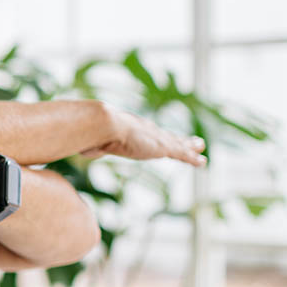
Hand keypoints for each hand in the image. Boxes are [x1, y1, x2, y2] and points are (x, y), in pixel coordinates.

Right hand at [83, 105, 207, 166]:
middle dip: (179, 138)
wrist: (102, 125)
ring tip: (201, 146)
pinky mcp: (162, 147)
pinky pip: (182, 153)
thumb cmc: (94, 132)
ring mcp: (155, 138)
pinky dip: (192, 158)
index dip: (157, 137)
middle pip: (166, 135)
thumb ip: (94, 146)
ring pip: (178, 143)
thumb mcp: (94, 142)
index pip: (148, 134)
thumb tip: (84, 150)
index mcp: (131, 129)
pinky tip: (202, 162)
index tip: (163, 138)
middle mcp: (145, 130)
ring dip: (190, 146)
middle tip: (191, 139)